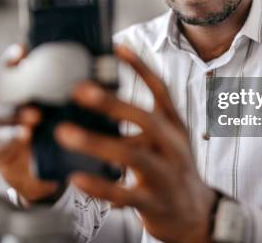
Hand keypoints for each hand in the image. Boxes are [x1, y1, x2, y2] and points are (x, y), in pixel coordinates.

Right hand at [0, 44, 61, 203]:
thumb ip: (77, 100)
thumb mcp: (67, 116)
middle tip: (32, 83)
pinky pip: (1, 138)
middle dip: (14, 83)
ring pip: (4, 112)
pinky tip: (26, 135)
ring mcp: (1, 123)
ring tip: (35, 116)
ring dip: (19, 113)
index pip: (17, 68)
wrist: (41, 173)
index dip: (16, 57)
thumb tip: (106, 84)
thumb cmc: (56, 136)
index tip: (23, 50)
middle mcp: (10, 102)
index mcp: (26, 90)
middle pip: (5, 86)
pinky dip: (13, 135)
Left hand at [55, 44, 215, 242]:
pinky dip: (100, 186)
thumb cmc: (172, 171)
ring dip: (97, 143)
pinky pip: (124, 194)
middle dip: (113, 103)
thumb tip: (99, 101)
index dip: (140, 67)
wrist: (196, 215)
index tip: (117, 47)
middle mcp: (173, 146)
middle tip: (79, 90)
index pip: (161, 90)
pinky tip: (76, 178)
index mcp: (174, 127)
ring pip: (133, 156)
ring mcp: (166, 175)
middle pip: (146, 119)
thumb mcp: (165, 141)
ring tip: (65, 133)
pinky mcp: (154, 203)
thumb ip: (139, 124)